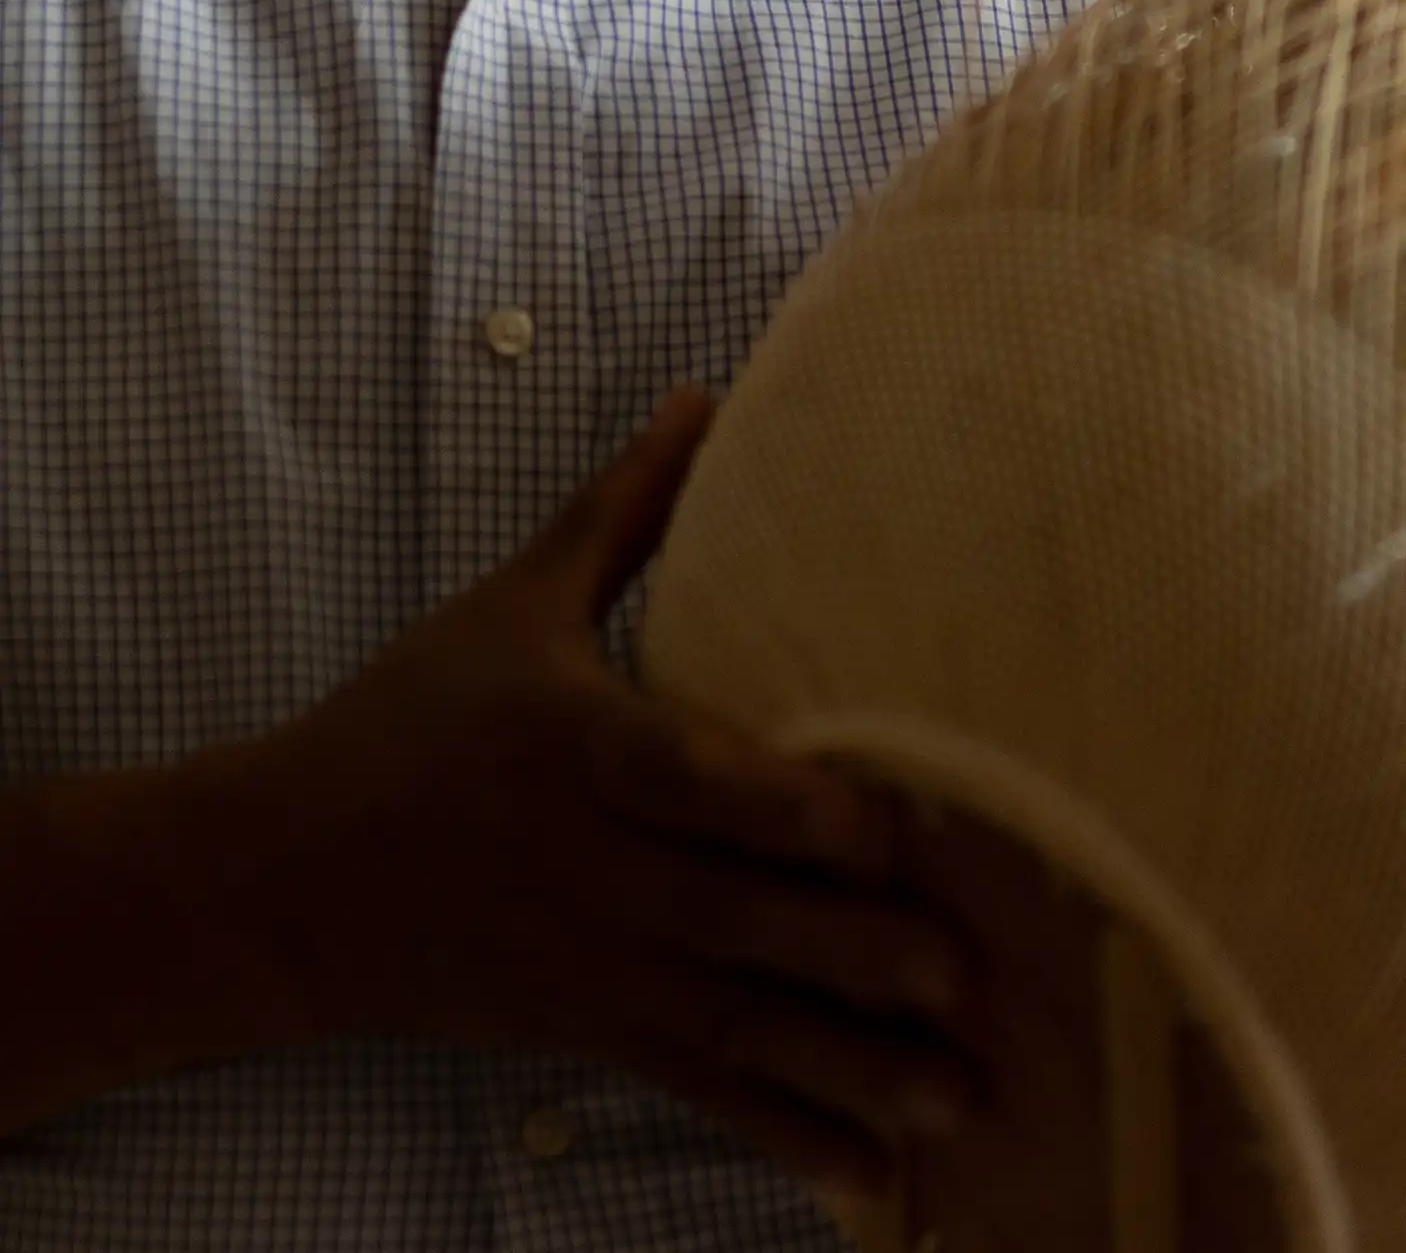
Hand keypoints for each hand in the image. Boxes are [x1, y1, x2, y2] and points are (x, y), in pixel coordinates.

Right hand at [251, 392, 979, 1199]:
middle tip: (958, 974)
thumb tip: (708, 393)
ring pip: (734, 1020)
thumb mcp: (513, 603)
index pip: (685, 779)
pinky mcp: (589, 1034)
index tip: (873, 823)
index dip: (775, 805)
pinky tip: (870, 1181)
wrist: (284, 879)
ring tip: (956, 1100)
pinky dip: (784, 1137)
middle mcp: (590, 868)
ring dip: (848, 1064)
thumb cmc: (411, 718)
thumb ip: (624, 506)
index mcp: (573, 748)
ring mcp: (592, 965)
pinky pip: (697, 1091)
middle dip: (847, 952)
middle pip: (730, 914)